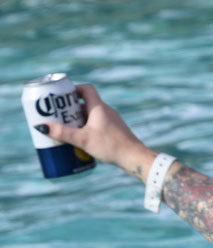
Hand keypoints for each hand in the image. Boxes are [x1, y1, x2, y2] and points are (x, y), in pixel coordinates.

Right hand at [38, 83, 154, 178]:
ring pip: (91, 116)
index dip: (73, 89)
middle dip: (70, 109)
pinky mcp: (114, 132)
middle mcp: (106, 111)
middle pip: (85, 103)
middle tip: (58, 116)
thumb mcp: (84, 140)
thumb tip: (42, 127)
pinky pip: (97, 126)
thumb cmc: (111, 146)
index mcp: (99, 107)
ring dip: (78, 121)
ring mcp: (111, 122)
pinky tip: (81, 141)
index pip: (86, 89)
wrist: (135, 158)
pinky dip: (87, 129)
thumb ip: (63, 133)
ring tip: (66, 130)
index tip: (61, 97)